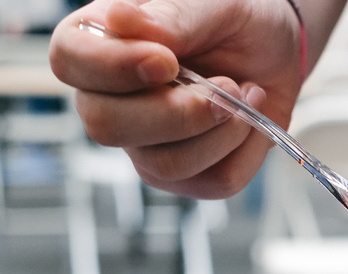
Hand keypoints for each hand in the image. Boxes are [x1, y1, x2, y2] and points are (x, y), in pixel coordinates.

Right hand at [49, 0, 303, 197]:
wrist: (279, 52)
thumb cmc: (236, 20)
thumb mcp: (214, 3)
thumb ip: (172, 16)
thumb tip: (122, 21)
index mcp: (99, 43)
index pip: (69, 61)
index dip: (114, 68)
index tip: (168, 61)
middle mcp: (110, 100)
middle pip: (106, 126)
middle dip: (179, 113)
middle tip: (227, 84)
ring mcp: (145, 146)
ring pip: (164, 164)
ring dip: (221, 131)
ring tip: (243, 93)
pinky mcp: (186, 177)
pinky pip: (211, 181)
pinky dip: (245, 149)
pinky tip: (250, 119)